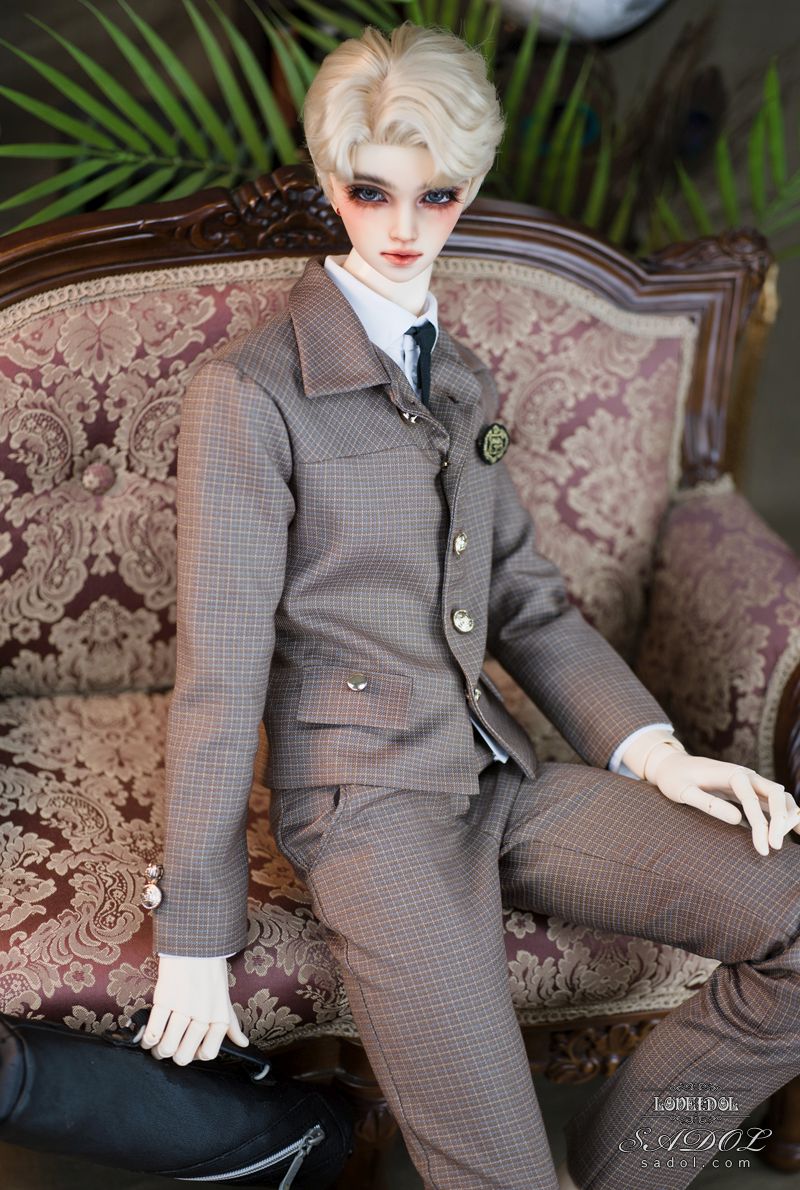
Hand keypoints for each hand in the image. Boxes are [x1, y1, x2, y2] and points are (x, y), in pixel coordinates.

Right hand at [140, 955, 248, 1065]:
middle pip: (184, 1056)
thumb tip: (243, 1044)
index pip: (208, 1053)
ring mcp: (184, 1007)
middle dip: (172, 1055)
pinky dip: (147, 1038)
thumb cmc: (210, 971)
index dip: (194, 1055)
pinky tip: (146, 1034)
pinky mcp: (165, 998)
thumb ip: (231, 1023)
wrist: (196, 943)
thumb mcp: (224, 998)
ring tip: (155, 1042)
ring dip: (157, 1050)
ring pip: (167, 1047)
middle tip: (166, 1047)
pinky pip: (153, 1032)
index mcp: (220, 1017)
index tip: (186, 1048)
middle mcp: (204, 1015)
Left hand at [646, 743, 799, 855]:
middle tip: (775, 848)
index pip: (753, 800)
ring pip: (780, 796)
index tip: (763, 849)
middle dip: (781, 820)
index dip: (761, 825)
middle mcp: (746, 775)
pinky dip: (787, 813)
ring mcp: (750, 781)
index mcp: (731, 774)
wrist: (672, 766)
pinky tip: (796, 829)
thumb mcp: (682, 791)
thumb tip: (737, 820)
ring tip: (780, 843)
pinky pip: (775, 801)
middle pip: (776, 794)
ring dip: (786, 817)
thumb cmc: (674, 779)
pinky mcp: (750, 790)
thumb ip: (707, 803)